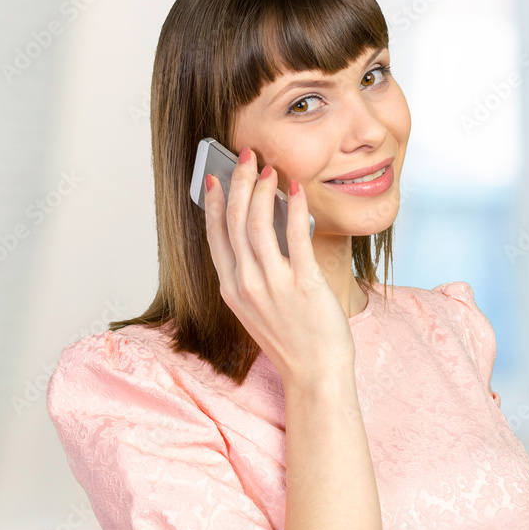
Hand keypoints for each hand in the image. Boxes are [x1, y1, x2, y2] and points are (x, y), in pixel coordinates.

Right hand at [203, 146, 355, 385]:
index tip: (215, 176)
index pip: (215, 235)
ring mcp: (273, 284)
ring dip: (262, 189)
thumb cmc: (292, 339)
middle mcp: (246, 284)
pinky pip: (295, 235)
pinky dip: (294, 207)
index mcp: (231, 289)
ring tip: (269, 168)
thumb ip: (252, 273)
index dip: (213, 202)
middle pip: (233, 221)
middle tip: (246, 156)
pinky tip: (297, 189)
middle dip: (238, 182)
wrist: (315, 373)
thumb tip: (260, 228)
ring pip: (257, 223)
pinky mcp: (303, 283)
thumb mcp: (259, 306)